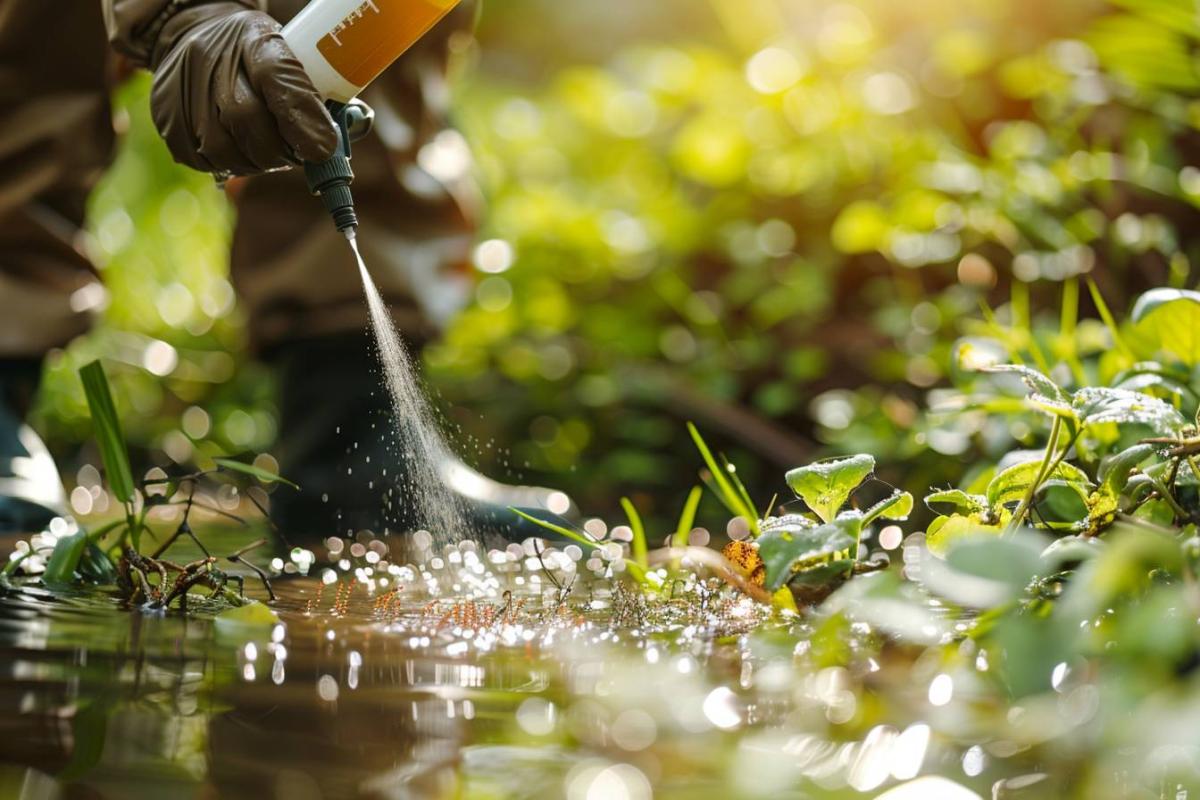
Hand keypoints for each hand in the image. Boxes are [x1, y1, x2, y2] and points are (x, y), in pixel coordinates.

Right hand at [149, 3, 337, 175]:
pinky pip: (205, 161)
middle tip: (295, 155)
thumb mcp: (289, 57)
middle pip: (248, 119)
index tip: (323, 149)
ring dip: (256, 162)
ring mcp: (182, 86)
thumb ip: (316, 97)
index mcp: (255, 38)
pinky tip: (240, 148)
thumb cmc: (259, 58)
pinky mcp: (166, 115)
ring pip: (226, 149)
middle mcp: (211, 57)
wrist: (197, 37)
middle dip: (280, 150)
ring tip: (267, 150)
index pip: (278, 75)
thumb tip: (335, 146)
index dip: (302, 117)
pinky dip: (231, 163)